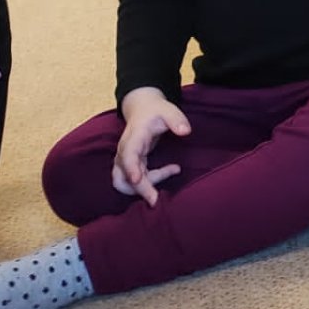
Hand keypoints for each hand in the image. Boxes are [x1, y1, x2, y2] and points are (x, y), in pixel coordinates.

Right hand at [112, 87, 190, 205]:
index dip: (131, 168)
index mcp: (133, 137)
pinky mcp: (131, 165)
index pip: (128, 154)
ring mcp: (125, 160)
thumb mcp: (168, 110)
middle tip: (156, 199)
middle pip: (122, 176)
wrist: (143, 109)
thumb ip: (177, 119)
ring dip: (147, 185)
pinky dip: (152, 180)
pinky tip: (174, 169)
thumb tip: (185, 131)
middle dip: (138, 189)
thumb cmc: (156, 111)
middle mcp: (125, 151)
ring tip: (173, 170)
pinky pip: (137, 180)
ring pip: (127, 182)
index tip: (137, 180)